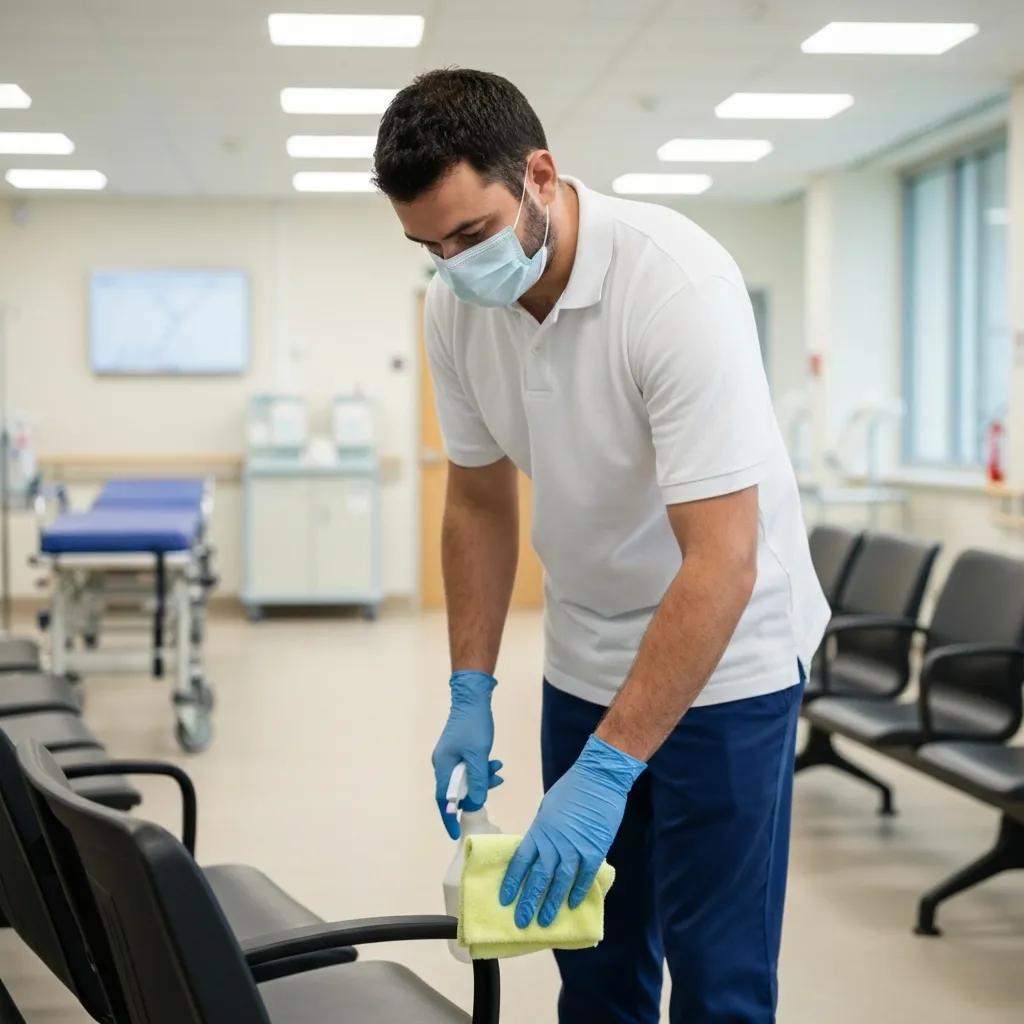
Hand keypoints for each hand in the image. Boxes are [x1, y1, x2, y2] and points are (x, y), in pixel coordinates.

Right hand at [432, 670, 503, 838]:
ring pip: (466, 777)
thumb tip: (475, 804)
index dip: (449, 818)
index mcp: (442, 766)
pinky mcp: (459, 750)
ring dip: (483, 777)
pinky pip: (469, 767)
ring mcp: (450, 756)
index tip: (455, 834)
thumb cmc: (474, 726)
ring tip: (498, 770)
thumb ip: (477, 782)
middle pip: (457, 789)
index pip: (443, 799)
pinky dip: (482, 768)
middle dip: (476, 791)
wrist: (473, 698)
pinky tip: (495, 763)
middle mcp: (443, 764)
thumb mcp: (478, 756)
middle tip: (493, 786)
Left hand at [500, 734, 645, 928]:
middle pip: (538, 878)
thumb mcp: (547, 809)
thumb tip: (538, 851)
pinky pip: (584, 877)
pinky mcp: (594, 851)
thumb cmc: (571, 790)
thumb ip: (542, 832)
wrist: (599, 779)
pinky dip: (577, 892)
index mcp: (539, 831)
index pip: (521, 861)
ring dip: (551, 903)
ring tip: (543, 922)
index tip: (504, 900)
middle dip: (528, 901)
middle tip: (521, 922)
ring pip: (559, 883)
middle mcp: (554, 843)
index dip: (512, 882)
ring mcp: (575, 849)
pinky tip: (571, 905)